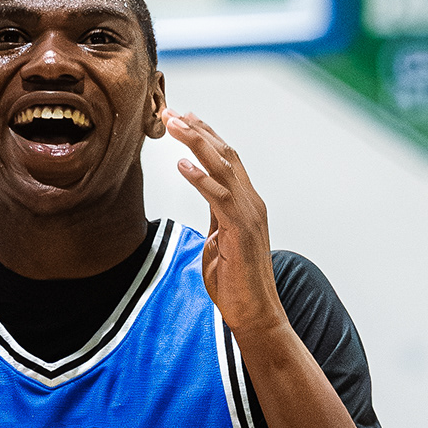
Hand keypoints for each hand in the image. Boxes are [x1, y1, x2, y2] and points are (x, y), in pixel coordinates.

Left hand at [165, 113, 285, 346]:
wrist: (256, 315)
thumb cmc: (236, 284)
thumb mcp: (221, 242)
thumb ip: (217, 217)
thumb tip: (206, 200)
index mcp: (247, 204)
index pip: (227, 159)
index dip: (206, 135)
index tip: (182, 117)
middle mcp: (252, 203)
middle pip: (225, 154)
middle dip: (197, 130)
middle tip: (171, 111)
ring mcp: (249, 215)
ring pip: (223, 167)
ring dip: (196, 143)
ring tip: (173, 124)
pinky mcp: (241, 231)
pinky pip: (219, 198)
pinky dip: (201, 178)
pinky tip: (181, 164)